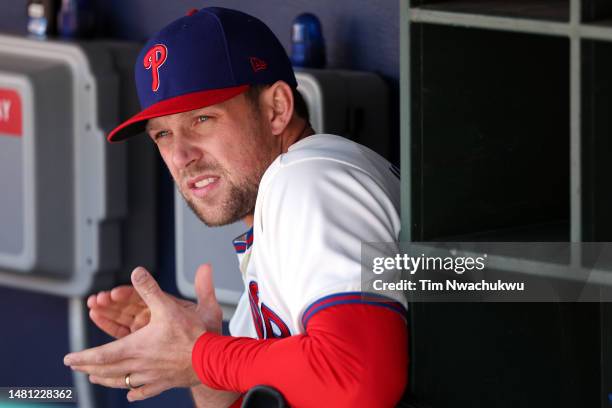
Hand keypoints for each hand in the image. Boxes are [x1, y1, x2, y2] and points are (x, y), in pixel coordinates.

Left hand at [65, 264, 222, 400]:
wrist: (212, 359)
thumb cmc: (194, 335)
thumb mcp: (170, 306)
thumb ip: (151, 288)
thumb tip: (137, 272)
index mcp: (137, 346)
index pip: (102, 354)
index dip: (83, 357)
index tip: (69, 359)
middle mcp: (140, 364)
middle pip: (107, 370)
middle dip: (89, 368)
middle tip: (76, 367)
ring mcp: (151, 376)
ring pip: (122, 382)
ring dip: (106, 380)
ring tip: (95, 379)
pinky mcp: (164, 383)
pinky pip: (144, 391)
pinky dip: (134, 392)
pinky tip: (130, 393)